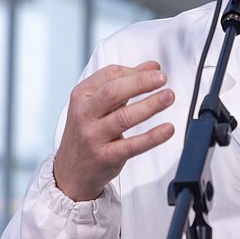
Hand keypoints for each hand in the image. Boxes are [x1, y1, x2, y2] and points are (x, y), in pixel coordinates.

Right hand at [53, 61, 175, 200]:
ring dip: (150, 105)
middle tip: (162, 79)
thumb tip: (152, 67)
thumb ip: (125, 84)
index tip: (155, 72)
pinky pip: (132, 145)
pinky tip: (167, 129)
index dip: (135, 72)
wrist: (71, 171)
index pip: (110, 75)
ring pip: (124, 118)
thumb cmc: (87, 132)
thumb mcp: (98, 104)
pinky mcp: (105, 157)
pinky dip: (153, 137)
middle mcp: (84, 114)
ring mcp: (93, 136)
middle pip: (114, 92)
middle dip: (141, 82)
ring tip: (168, 97)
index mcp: (82, 96)